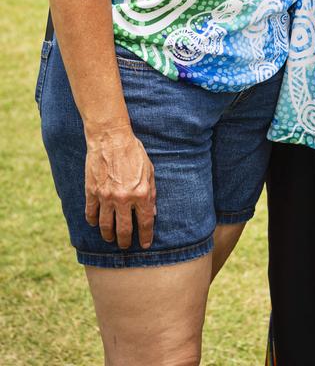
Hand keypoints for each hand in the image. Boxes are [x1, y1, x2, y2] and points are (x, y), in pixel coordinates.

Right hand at [84, 127, 156, 248]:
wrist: (111, 138)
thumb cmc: (133, 152)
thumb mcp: (149, 171)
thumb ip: (151, 193)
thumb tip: (152, 213)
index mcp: (141, 193)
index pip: (145, 222)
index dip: (146, 236)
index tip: (145, 244)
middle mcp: (123, 198)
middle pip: (124, 230)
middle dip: (125, 242)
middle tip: (125, 245)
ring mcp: (106, 197)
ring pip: (106, 226)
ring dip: (109, 236)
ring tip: (111, 239)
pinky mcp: (92, 192)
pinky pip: (91, 214)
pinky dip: (93, 221)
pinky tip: (96, 224)